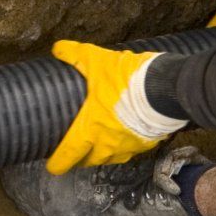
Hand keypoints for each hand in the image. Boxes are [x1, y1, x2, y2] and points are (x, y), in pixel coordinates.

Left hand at [47, 42, 184, 171]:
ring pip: (110, 159)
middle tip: (76, 152)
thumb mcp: (95, 61)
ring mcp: (127, 146)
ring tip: (98, 145)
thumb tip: (58, 48)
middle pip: (88, 161)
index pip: (68, 156)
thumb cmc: (125, 80)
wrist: (163, 88)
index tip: (52, 166)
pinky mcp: (146, 143)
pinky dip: (124, 146)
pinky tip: (124, 135)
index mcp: (89, 130)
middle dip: (80, 159)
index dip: (57, 163)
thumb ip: (74, 55)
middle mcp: (107, 145)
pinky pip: (131, 151)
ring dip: (102, 154)